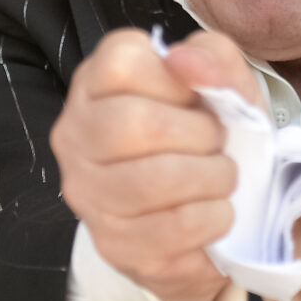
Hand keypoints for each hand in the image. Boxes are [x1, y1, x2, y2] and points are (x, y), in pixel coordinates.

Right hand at [49, 27, 262, 300]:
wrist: (213, 207)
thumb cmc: (210, 130)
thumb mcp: (224, 81)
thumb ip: (213, 57)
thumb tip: (185, 60)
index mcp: (96, 82)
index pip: (120, 64)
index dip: (176, 82)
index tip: (197, 100)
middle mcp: (76, 134)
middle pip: (135, 125)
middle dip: (200, 134)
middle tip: (218, 143)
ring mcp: (87, 192)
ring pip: (152, 181)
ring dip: (211, 178)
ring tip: (221, 176)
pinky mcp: (112, 243)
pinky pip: (171, 228)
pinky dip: (212, 218)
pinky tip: (216, 211)